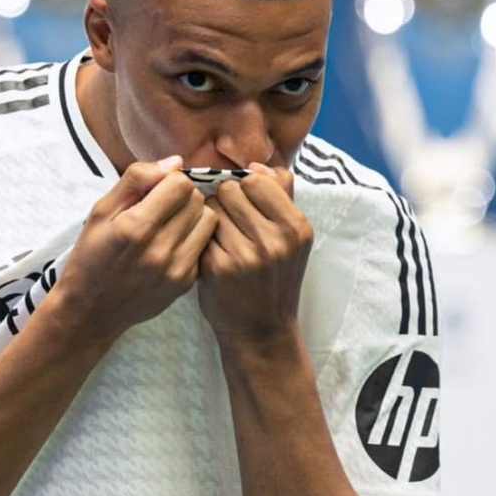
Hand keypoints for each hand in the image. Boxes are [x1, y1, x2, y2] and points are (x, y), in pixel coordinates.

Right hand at [55, 158, 217, 341]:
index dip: (169, 180)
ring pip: (208, 220)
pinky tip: (172, 244)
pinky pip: (205, 244)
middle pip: (196, 199)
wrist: (90, 310)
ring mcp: (177, 269)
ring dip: (193, 215)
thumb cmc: (91, 256)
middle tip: (162, 207)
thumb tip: (175, 162)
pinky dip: (193, 238)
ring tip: (171, 223)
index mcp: (135, 227)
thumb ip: (136, 180)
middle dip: (182, 196)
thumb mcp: (100, 211)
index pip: (180, 184)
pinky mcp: (186, 283)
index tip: (155, 190)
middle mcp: (160, 249)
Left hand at [197, 163, 312, 349]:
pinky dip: (201, 238)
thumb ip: (281, 195)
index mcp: (296, 227)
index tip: (246, 206)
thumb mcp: (292, 238)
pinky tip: (212, 253)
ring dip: (210, 217)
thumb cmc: (274, 278)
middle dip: (225, 201)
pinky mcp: (216, 268)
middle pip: (229, 189)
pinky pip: (199, 231)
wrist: (261, 330)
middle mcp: (274, 240)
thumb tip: (257, 165)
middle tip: (232, 224)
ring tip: (223, 238)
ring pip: (210, 208)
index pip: (256, 180)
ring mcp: (244, 255)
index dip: (245, 189)